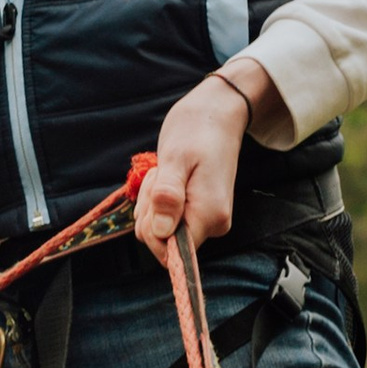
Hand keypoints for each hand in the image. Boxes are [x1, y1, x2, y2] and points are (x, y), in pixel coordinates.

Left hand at [135, 63, 285, 266]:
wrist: (216, 115)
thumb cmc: (197, 130)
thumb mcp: (175, 158)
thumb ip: (167, 196)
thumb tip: (161, 232)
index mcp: (210, 216)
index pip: (171, 252)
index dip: (153, 228)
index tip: (157, 192)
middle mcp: (213, 225)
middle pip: (161, 241)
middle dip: (150, 210)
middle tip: (161, 176)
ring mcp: (207, 220)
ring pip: (159, 229)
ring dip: (152, 201)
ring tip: (166, 172)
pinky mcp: (199, 213)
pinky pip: (165, 219)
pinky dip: (157, 199)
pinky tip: (168, 177)